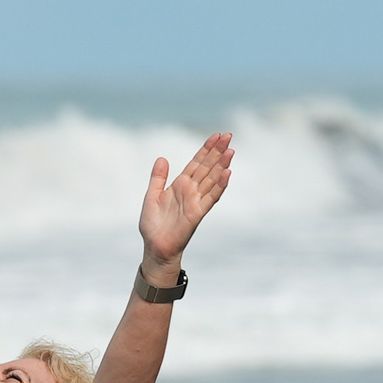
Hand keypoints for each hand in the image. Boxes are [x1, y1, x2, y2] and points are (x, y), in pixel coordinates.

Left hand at [138, 132, 232, 271]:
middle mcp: (191, 191)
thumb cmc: (153, 225)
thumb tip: (162, 158)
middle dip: (217, 151)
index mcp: (180, 185)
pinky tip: (227, 173)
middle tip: (229, 135)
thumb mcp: (151, 196)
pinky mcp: (197, 214)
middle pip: (207, 167)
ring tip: (230, 151)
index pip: (196, 163)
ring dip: (221, 165)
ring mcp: (195, 201)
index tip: (216, 135)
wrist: (155, 247)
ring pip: (212, 179)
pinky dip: (219, 186)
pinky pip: (210, 198)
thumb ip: (158, 178)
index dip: (206, 149)